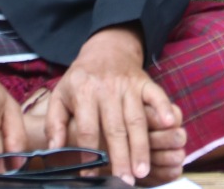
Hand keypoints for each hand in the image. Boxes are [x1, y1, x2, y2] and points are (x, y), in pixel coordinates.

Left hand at [46, 26, 184, 184]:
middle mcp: (107, 89)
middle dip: (120, 157)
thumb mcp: (60, 94)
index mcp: (83, 92)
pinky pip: (157, 95)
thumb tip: (53, 150)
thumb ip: (54, 123)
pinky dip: (165, 108)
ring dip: (141, 146)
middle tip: (124, 181)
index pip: (86, 129)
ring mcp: (128, 85)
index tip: (90, 176)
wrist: (106, 48)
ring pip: (137, 119)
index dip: (88, 154)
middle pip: (115, 128)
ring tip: (142, 171)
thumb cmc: (81, 78)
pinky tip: (170, 124)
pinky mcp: (145, 81)